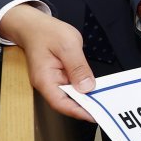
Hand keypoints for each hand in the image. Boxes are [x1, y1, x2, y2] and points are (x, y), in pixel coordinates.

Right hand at [0, 4, 95, 122]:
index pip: (61, 103)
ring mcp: (52, 81)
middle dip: (85, 107)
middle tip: (107, 109)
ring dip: (86, 98)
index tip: (95, 115)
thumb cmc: (46, 32)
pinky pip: (72, 86)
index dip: (79, 112)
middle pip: (66, 102)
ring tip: (105, 101)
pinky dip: (83, 88)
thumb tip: (87, 87)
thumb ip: (78, 67)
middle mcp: (47, 84)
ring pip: (70, 95)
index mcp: (45, 79)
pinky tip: (96, 88)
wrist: (33, 25)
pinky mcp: (58, 76)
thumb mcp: (67, 45)